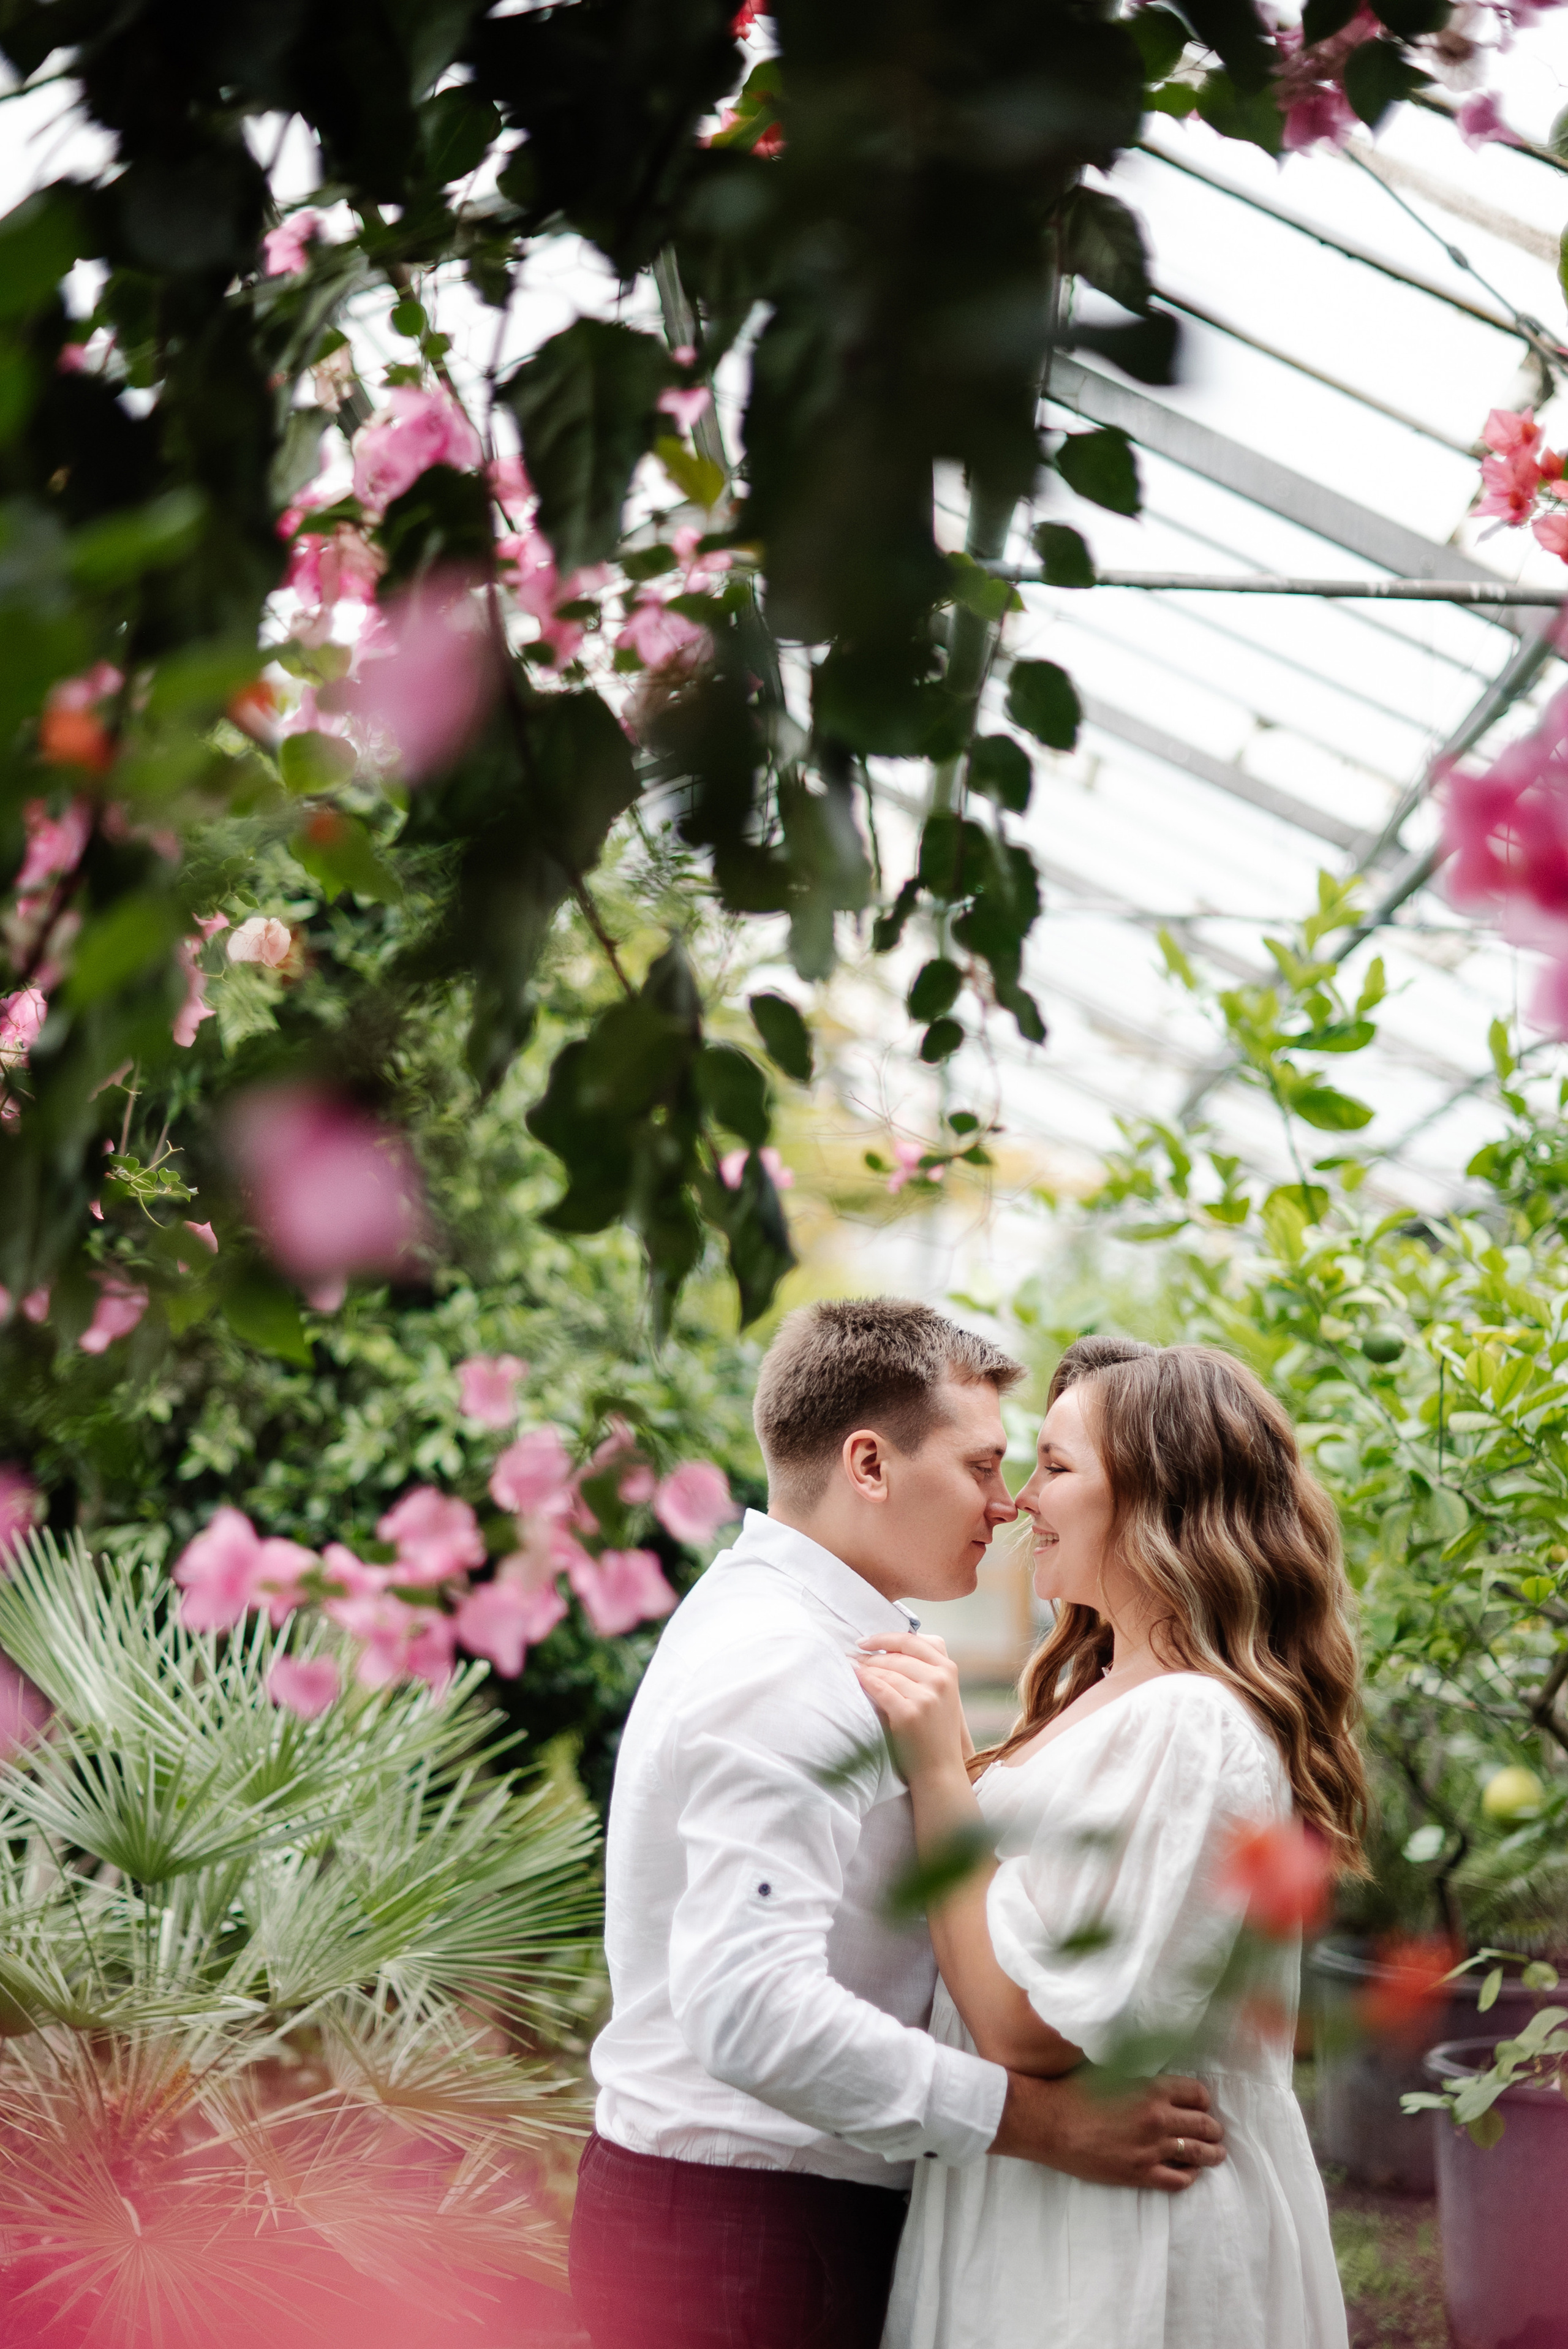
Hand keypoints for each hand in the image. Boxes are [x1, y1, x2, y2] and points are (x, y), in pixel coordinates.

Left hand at [852, 1632, 967, 1780]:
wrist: (939, 1769)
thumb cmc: (934, 1729)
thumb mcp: (941, 1693)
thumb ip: (924, 1668)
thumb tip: (886, 1646)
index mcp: (948, 1669)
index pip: (912, 1641)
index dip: (884, 1638)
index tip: (865, 1641)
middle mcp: (940, 1679)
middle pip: (896, 1656)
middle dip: (871, 1656)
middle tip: (853, 1657)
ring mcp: (926, 1696)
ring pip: (886, 1672)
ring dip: (864, 1668)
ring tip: (851, 1667)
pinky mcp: (909, 1714)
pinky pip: (879, 1689)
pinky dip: (864, 1681)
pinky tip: (855, 1678)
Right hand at [989, 2069, 1224, 2192]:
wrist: (1050, 2124)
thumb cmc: (1075, 2092)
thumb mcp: (1111, 2071)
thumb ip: (1139, 2076)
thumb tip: (1155, 2076)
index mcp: (1153, 2088)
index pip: (1197, 2094)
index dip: (1203, 2100)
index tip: (1202, 2105)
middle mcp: (1159, 2118)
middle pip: (1204, 2125)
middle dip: (1214, 2128)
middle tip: (1216, 2132)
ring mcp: (1152, 2149)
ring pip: (1198, 2154)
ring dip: (1212, 2154)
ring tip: (1216, 2154)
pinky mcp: (1140, 2173)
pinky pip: (1178, 2180)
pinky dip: (1189, 2176)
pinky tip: (1190, 2173)